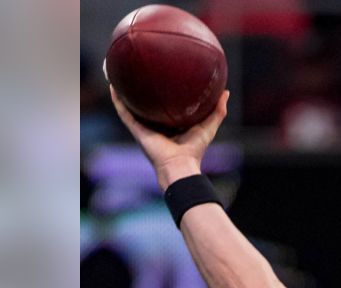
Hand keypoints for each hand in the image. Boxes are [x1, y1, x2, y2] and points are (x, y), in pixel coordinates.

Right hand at [109, 85, 229, 188]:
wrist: (179, 164)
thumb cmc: (195, 148)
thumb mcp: (209, 125)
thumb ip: (218, 110)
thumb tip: (226, 91)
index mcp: (171, 123)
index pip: (166, 105)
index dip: (164, 91)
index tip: (164, 74)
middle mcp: (156, 124)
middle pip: (147, 103)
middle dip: (142, 88)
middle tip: (140, 68)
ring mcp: (144, 126)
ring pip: (131, 105)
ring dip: (124, 91)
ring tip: (120, 73)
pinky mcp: (136, 129)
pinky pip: (123, 112)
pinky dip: (117, 100)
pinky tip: (113, 86)